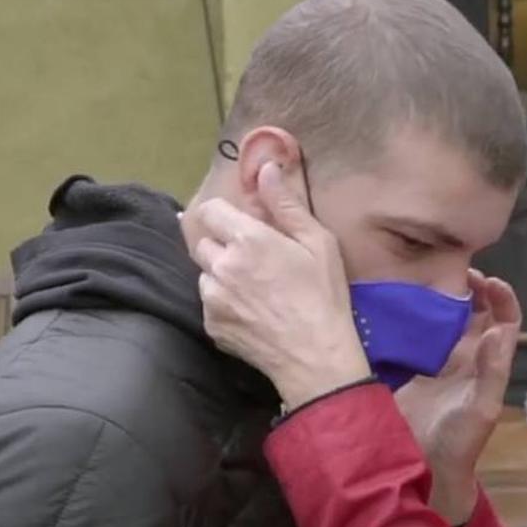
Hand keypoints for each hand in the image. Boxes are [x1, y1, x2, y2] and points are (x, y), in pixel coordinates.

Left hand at [190, 162, 370, 406]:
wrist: (316, 358)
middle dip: (223, 245)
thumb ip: (286, 204)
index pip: (211, 210)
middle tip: (254, 260)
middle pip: (203, 241)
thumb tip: (265, 168)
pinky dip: (225, 304)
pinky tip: (253, 312)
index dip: (227, 215)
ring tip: (255, 290)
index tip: (245, 226)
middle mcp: (221, 266)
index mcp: (247, 240)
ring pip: (204, 274)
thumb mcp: (318, 244)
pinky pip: (209, 304)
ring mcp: (212, 298)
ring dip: (221, 275)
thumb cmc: (324, 297)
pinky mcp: (211, 325)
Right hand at [395, 270, 520, 524]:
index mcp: (488, 363)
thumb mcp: (481, 409)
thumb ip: (491, 373)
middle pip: (473, 312)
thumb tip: (495, 330)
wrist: (424, 469)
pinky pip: (415, 333)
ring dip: (438, 296)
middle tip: (449, 267)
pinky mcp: (409, 366)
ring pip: (443, 318)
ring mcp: (436, 360)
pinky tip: (396, 301)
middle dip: (467, 286)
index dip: (501, 298)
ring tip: (423, 277)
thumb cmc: (460, 443)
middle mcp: (465, 356)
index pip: (504, 321)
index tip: (486, 279)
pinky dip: (410, 314)